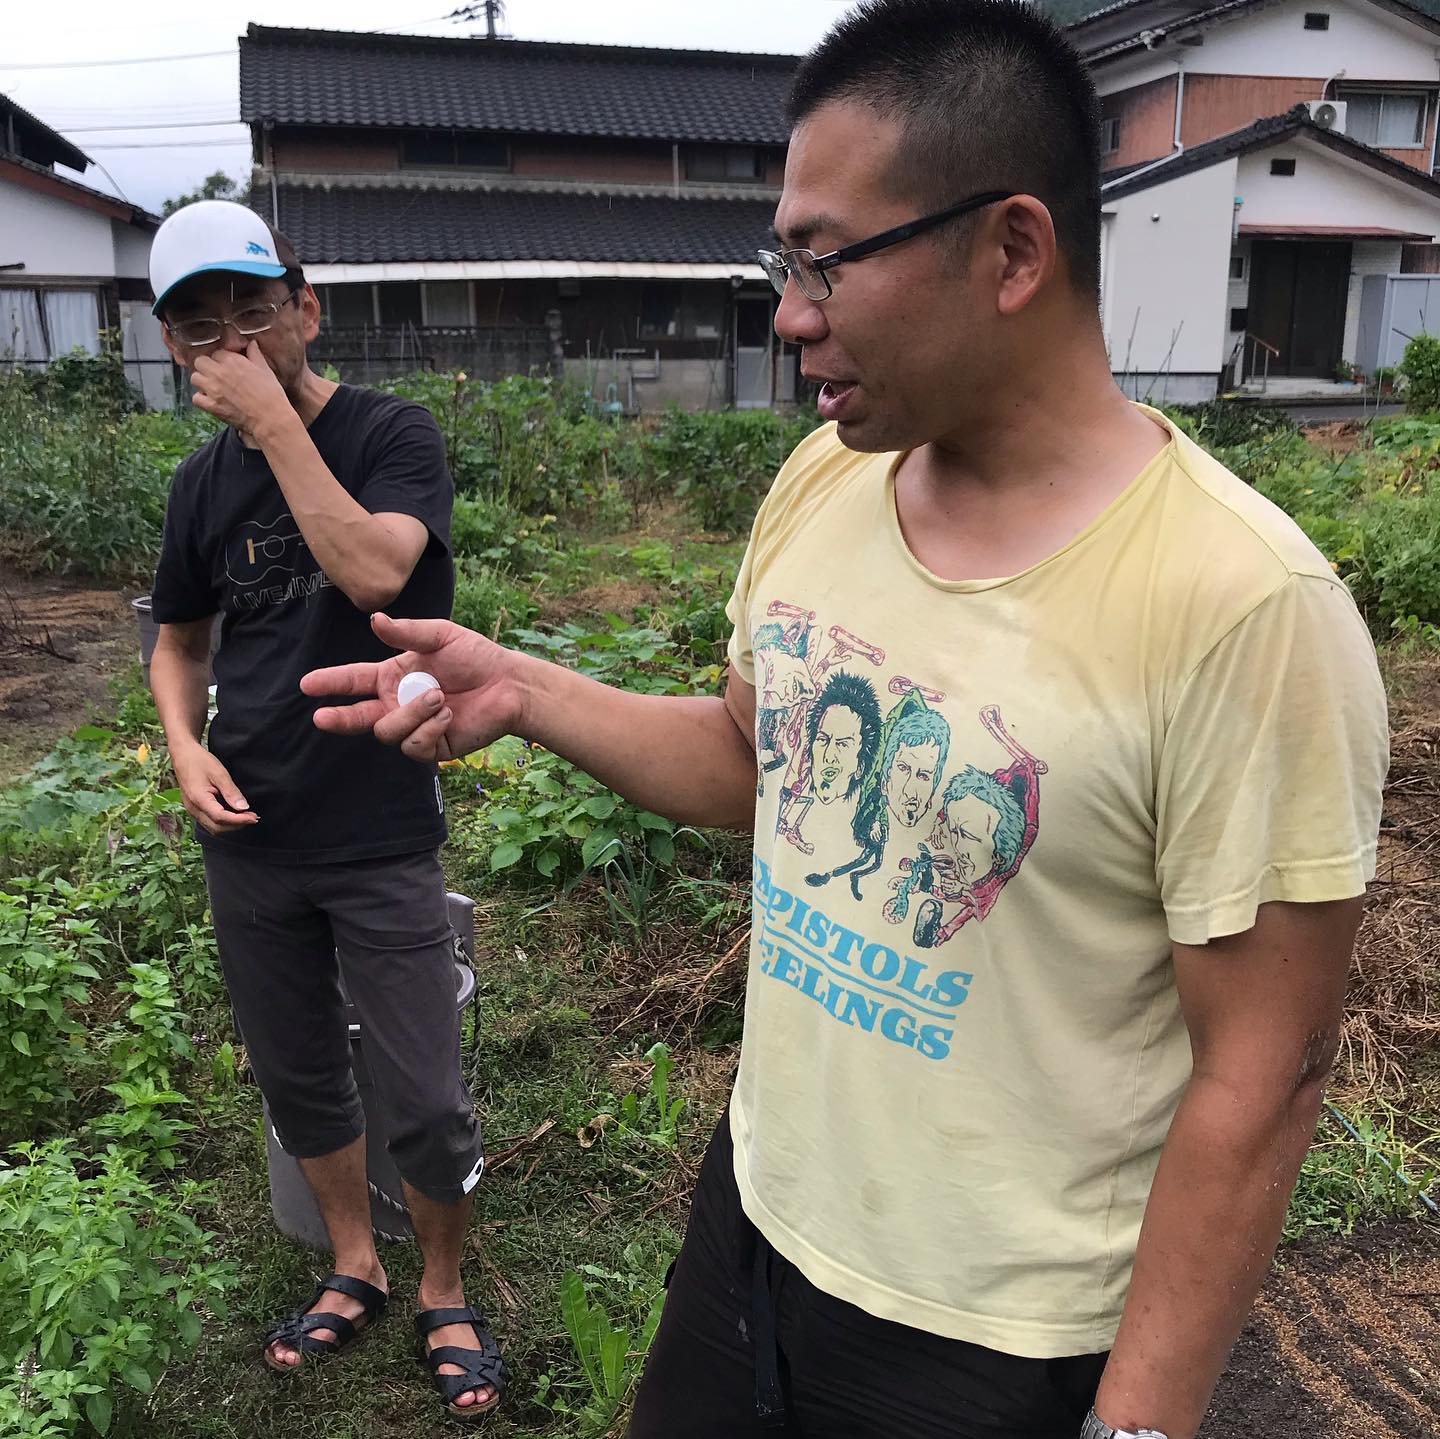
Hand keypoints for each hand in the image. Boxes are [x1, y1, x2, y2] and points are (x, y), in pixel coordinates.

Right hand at [171, 743, 258, 834]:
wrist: (183, 754)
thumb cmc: (200, 761)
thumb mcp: (219, 773)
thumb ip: (231, 792)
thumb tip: (244, 808)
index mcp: (199, 799)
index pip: (221, 818)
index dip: (239, 820)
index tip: (254, 817)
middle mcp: (193, 809)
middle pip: (217, 828)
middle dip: (236, 825)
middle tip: (253, 817)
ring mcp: (192, 810)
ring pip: (213, 828)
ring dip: (230, 825)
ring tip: (245, 816)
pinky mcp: (194, 808)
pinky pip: (209, 821)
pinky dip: (223, 821)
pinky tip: (234, 813)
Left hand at [189, 340, 291, 441]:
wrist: (271, 418)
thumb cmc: (271, 394)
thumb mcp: (265, 370)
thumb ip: (255, 354)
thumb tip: (251, 343)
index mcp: (233, 361)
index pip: (217, 353)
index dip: (221, 359)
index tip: (227, 366)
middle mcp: (219, 372)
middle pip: (200, 362)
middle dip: (206, 366)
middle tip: (215, 375)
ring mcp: (213, 389)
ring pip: (194, 378)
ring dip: (201, 381)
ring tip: (212, 387)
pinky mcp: (212, 406)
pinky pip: (196, 398)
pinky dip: (201, 399)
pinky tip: (211, 400)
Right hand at [300, 613, 524, 761]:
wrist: (508, 684)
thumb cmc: (476, 657)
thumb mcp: (441, 636)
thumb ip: (408, 633)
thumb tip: (375, 620)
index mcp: (393, 676)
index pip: (354, 680)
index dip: (331, 682)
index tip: (307, 683)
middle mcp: (397, 703)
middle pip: (357, 717)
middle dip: (338, 718)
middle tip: (322, 717)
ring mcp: (413, 727)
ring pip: (387, 731)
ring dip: (410, 713)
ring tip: (438, 696)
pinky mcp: (431, 747)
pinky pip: (412, 746)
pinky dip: (428, 729)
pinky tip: (446, 714)